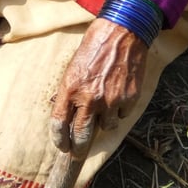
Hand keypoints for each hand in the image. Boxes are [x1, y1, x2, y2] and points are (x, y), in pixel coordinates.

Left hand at [50, 18, 147, 156]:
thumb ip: (70, 92)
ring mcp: (110, 100)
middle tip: (77, 154)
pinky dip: (118, 110)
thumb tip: (67, 114)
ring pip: (105, 127)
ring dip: (103, 121)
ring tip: (104, 103)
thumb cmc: (93, 47)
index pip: (59, 123)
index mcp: (70, 88)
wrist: (121, 34)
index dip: (59, 139)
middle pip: (81, 136)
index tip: (61, 146)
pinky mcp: (128, 100)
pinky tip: (117, 93)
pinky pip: (121, 115)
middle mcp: (89, 97)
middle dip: (78, 149)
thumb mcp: (73, 67)